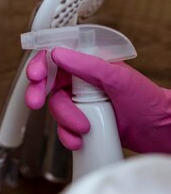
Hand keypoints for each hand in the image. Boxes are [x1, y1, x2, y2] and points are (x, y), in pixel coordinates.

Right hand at [25, 47, 170, 153]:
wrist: (158, 130)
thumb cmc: (147, 101)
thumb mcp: (118, 78)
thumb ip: (87, 64)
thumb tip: (58, 53)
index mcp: (89, 64)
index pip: (56, 58)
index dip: (40, 65)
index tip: (34, 75)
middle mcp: (81, 82)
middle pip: (47, 84)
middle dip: (39, 94)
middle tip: (35, 103)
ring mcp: (80, 103)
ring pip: (55, 109)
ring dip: (65, 120)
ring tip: (83, 128)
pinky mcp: (80, 121)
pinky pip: (62, 128)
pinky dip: (67, 135)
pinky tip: (79, 139)